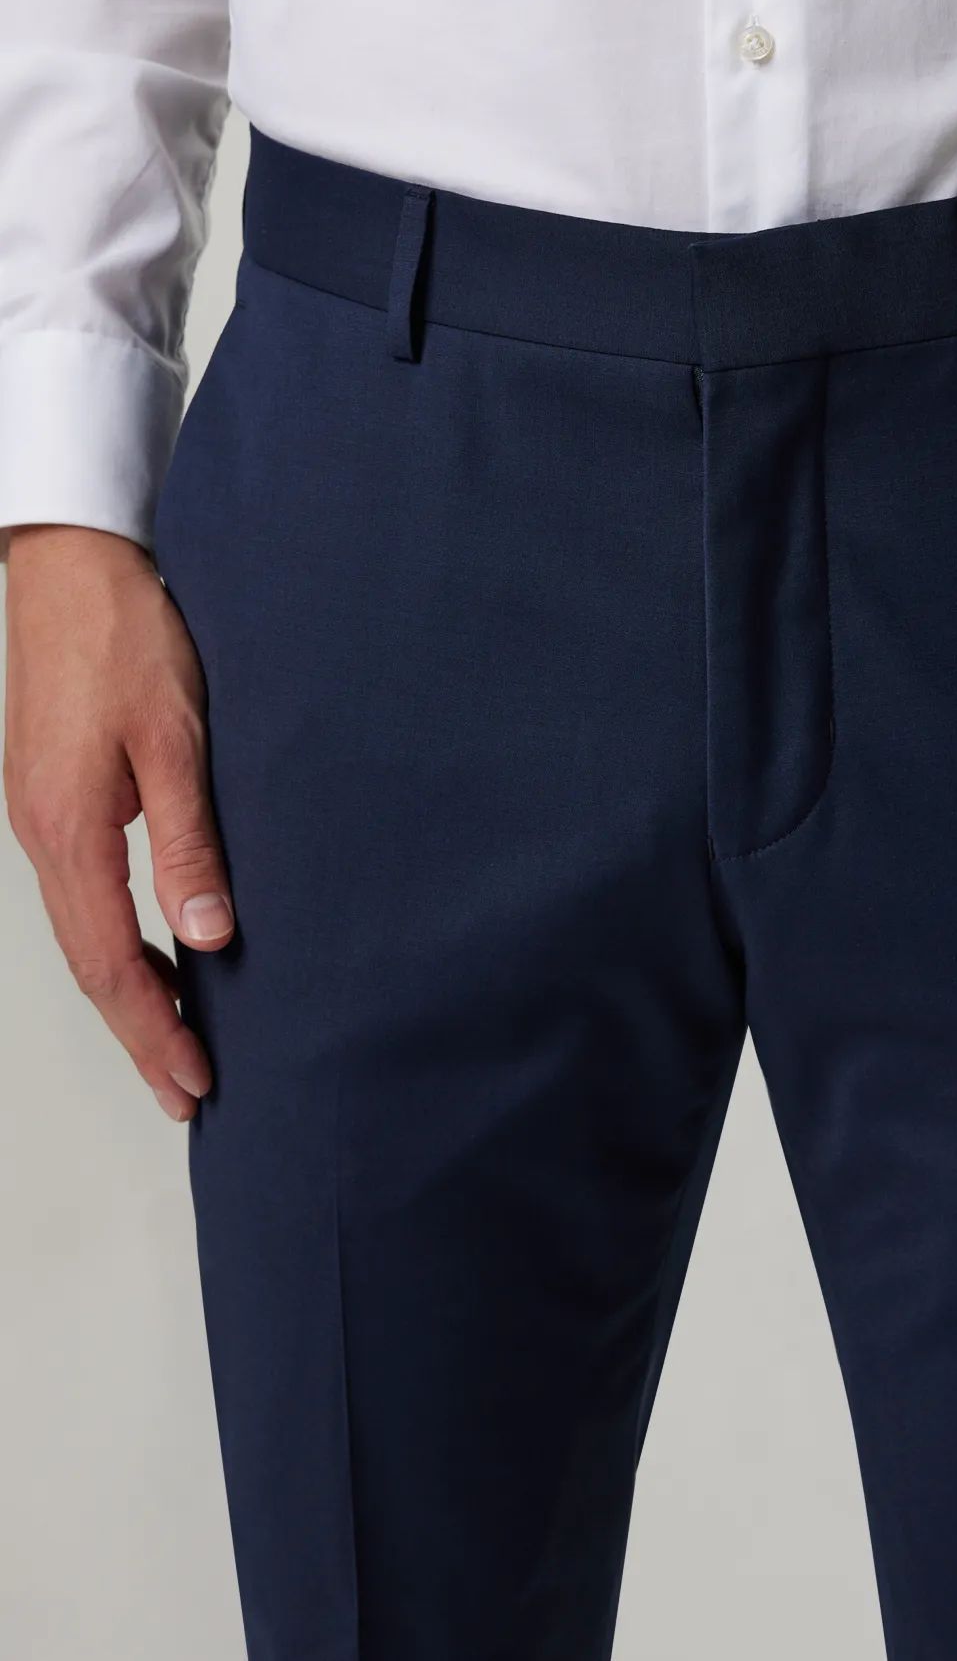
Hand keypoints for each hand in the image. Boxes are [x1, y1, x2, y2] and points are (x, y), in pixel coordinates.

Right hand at [4, 524, 232, 1120]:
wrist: (76, 566)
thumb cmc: (130, 639)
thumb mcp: (176, 740)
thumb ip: (190, 842)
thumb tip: (209, 937)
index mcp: (71, 831)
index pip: (113, 963)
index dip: (154, 1031)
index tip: (195, 1083)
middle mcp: (44, 836)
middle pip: (91, 965)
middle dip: (140, 1035)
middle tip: (187, 1095)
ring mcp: (42, 819)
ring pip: (83, 936)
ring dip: (130, 996)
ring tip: (176, 1047)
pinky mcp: (54, 800)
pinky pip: (83, 899)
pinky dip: (120, 945)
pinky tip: (157, 958)